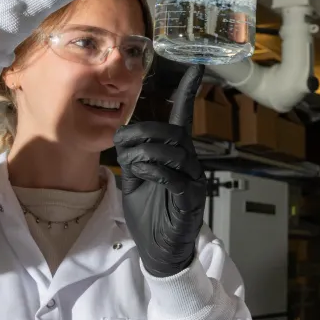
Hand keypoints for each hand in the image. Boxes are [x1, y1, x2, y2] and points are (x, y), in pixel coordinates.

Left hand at [114, 65, 207, 276]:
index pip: (182, 117)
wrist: (160, 252)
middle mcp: (189, 161)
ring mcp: (193, 179)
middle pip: (168, 131)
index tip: (196, 67)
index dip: (188, 92)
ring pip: (171, 151)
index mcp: (175, 153)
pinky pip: (175, 176)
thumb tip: (124, 136)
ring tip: (134, 168)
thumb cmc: (149, 215)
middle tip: (123, 148)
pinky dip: (156, 172)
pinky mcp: (192, 198)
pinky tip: (145, 176)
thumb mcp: (133, 180)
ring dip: (144, 155)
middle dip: (141, 134)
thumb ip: (131, 156)